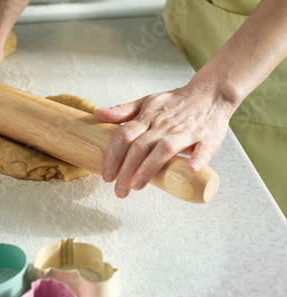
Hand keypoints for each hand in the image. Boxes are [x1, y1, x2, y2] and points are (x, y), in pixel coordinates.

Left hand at [95, 84, 232, 197]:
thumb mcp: (147, 102)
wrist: (210, 92)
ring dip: (150, 167)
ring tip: (137, 185)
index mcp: (148, 117)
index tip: (106, 175)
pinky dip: (198, 158)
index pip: (124, 135)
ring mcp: (185, 131)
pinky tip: (190, 170)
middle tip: (119, 190)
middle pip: (140, 146)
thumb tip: (98, 114)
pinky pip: (204, 148)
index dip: (113, 156)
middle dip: (126, 170)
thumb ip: (123, 111)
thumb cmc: (175, 102)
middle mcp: (164, 125)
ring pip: (164, 149)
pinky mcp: (207, 137)